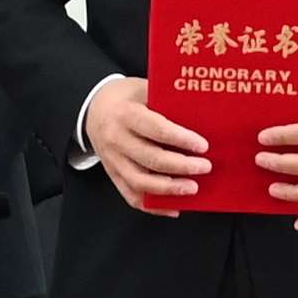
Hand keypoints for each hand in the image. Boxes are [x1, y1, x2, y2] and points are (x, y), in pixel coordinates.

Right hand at [83, 77, 213, 210]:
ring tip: (191, 188)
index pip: (157, 130)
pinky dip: (153, 206)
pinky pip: (131, 195)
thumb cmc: (125, 98)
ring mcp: (112, 160)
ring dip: (168, 189)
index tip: (202, 146)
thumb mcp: (143, 89)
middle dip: (181, 166)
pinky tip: (173, 207)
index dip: (181, 139)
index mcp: (125, 114)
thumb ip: (166, 102)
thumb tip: (200, 116)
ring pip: (140, 182)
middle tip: (204, 167)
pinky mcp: (113, 174)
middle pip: (151, 159)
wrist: (94, 109)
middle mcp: (116, 139)